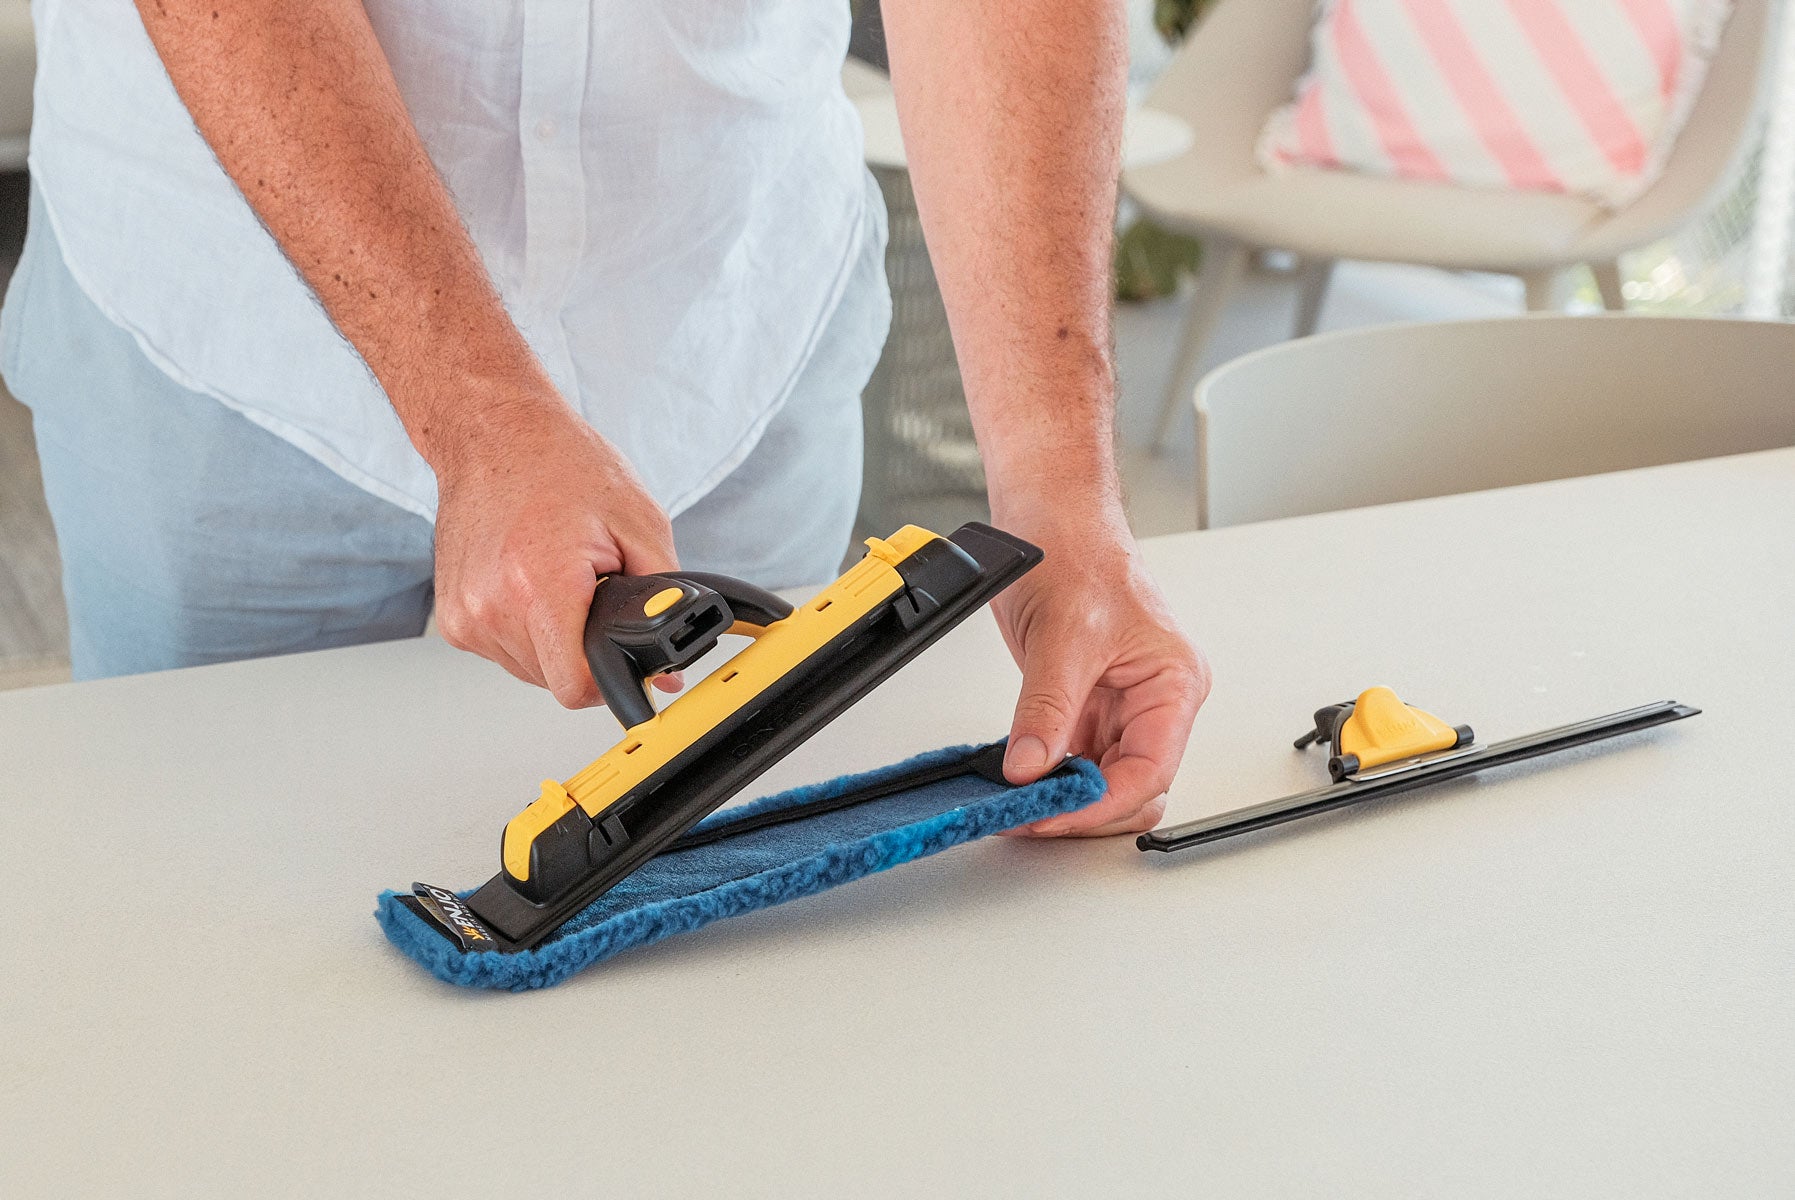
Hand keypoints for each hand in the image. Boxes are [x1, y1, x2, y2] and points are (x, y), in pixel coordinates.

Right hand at [430, 391, 682, 708]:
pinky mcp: (450, 618)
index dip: (610, 678)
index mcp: (539, 586)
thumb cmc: (560, 463)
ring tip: (558, 580)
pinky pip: (504, 651)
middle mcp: (491, 607)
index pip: (576, 687)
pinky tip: (531, 584)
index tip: (622, 658)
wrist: (493, 432)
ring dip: (553, 640)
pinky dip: (525, 629)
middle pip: (554, 680)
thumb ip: (661, 603)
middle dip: (584, 648)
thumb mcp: (640, 524)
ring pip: (529, 670)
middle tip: (590, 592)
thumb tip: (670, 670)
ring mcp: (464, 616)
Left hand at [992, 514, 1210, 835]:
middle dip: (1084, 809)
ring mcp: (1118, 705)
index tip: (1052, 814)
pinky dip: (1045, 776)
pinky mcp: (1084, 704)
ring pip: (1101, 780)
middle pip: (1132, 789)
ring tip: (1016, 805)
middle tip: (1030, 817)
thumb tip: (1029, 768)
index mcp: (1173, 684)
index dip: (1100, 803)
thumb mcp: (1063, 637)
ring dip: (1061, 798)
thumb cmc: (1078, 552)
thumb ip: (1046, 709)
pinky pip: (1072, 758)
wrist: (1051, 517)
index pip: (1148, 771)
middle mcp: (1154, 701)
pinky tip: (1016, 782)